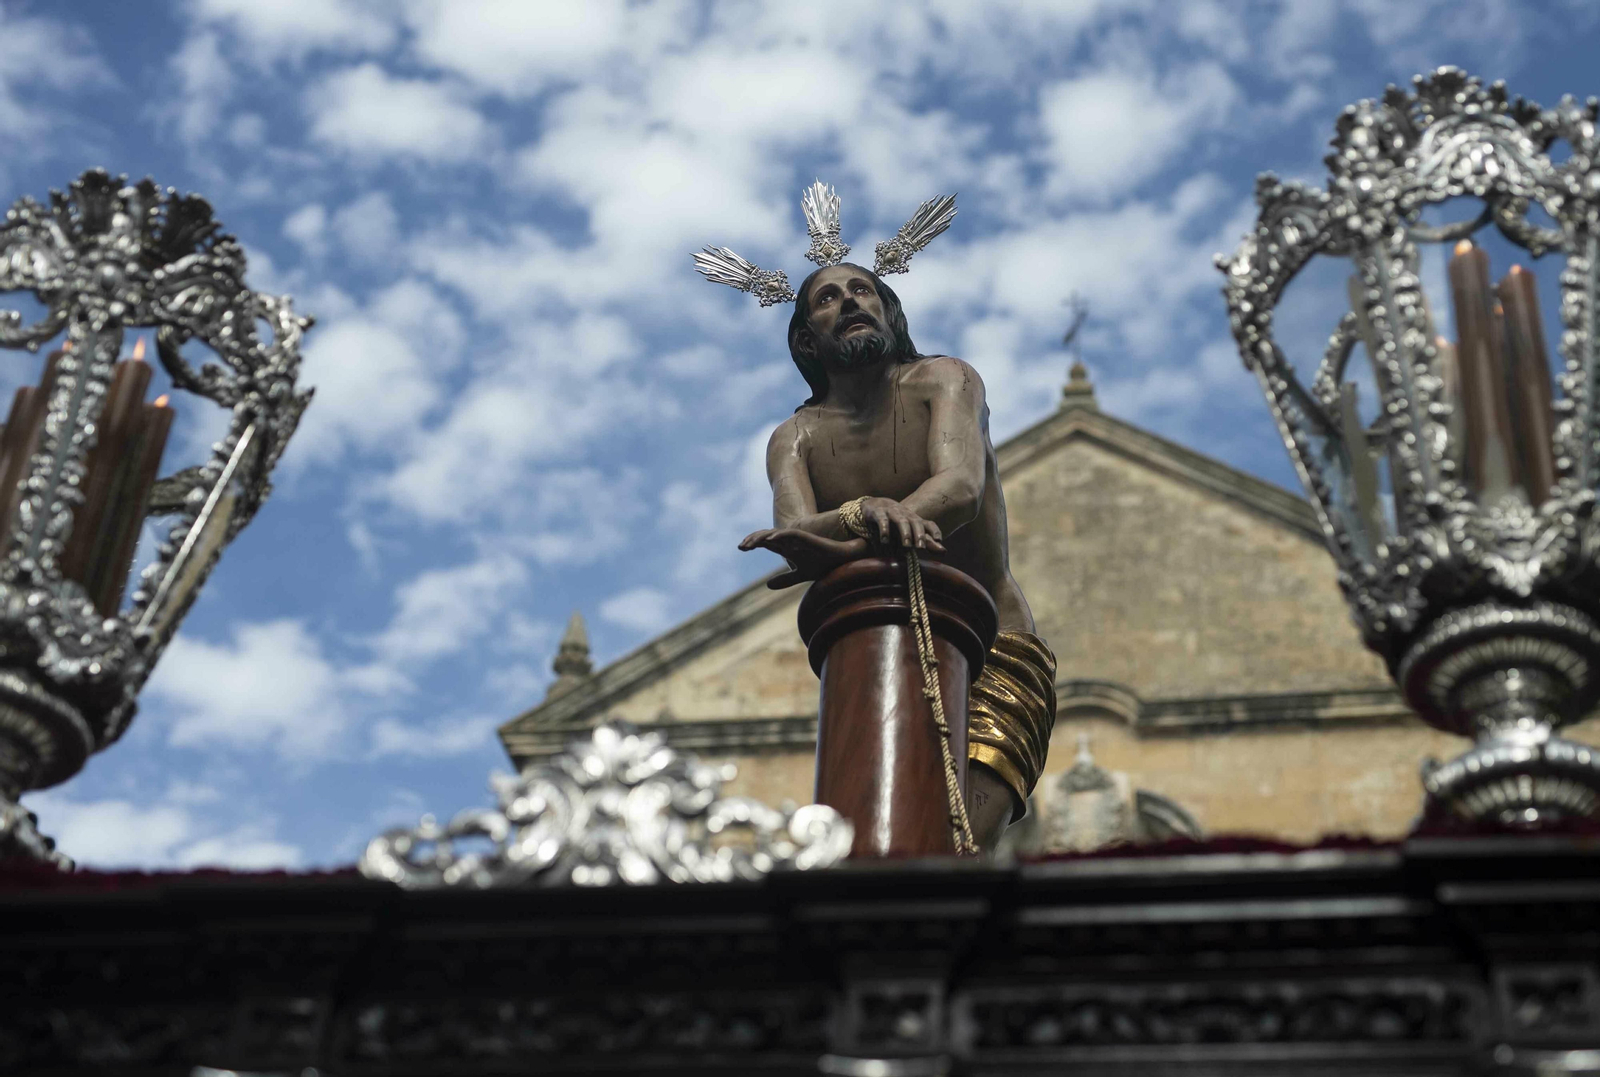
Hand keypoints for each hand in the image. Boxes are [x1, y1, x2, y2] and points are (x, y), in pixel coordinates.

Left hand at [738, 528, 866, 588]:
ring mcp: (797, 538)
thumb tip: (767, 585)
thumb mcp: (799, 575)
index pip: (765, 542)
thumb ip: (785, 579)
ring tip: (749, 544)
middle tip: (740, 547)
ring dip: (761, 537)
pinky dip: (779, 535)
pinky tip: (770, 540)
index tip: (741, 549)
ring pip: (774, 533)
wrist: (840, 561)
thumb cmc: (822, 565)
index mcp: (786, 548)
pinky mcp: (806, 537)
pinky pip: (789, 534)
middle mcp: (789, 541)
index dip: (752, 544)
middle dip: (752, 540)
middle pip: (766, 536)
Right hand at [855, 497, 944, 550]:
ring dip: (905, 533)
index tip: (939, 540)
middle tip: (921, 548)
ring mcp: (892, 512)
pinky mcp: (878, 512)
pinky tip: (885, 540)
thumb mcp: (911, 532)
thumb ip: (927, 542)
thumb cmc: (896, 522)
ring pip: (901, 521)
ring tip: (907, 545)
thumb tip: (945, 552)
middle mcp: (906, 515)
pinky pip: (882, 520)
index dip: (934, 531)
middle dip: (919, 534)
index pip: (928, 524)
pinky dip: (884, 529)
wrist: (875, 505)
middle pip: (915, 523)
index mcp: (915, 520)